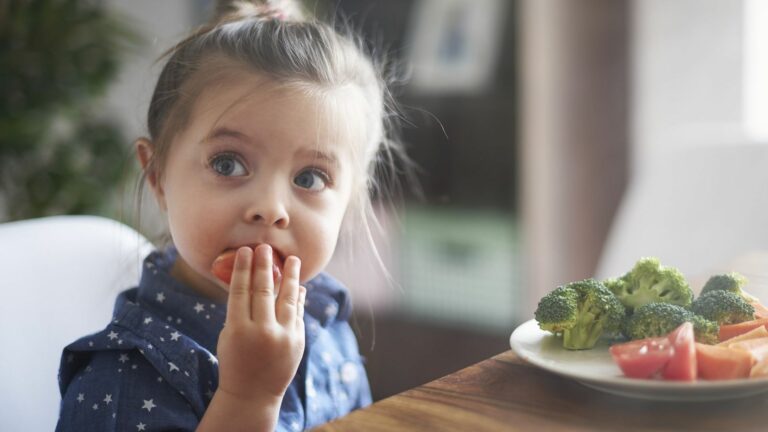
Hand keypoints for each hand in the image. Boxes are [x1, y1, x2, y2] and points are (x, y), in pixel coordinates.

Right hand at [215, 245, 305, 402]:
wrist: (252, 393)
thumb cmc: (235, 360)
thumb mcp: (229, 336)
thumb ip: (240, 311)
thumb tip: (253, 281)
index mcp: (238, 330)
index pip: (240, 292)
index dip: (243, 269)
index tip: (245, 251)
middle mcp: (262, 332)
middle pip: (263, 291)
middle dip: (264, 266)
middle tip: (265, 247)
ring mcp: (283, 337)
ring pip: (288, 299)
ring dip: (290, 276)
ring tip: (293, 259)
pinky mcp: (297, 341)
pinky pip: (298, 313)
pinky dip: (298, 298)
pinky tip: (298, 285)